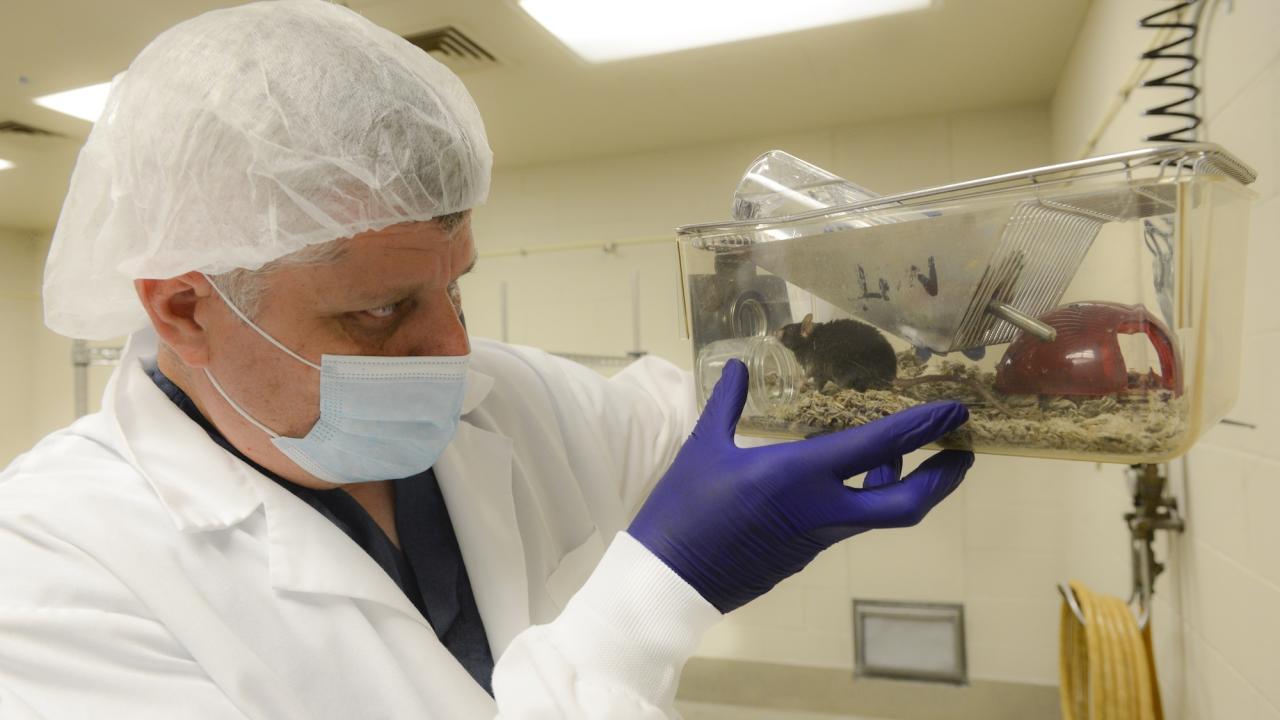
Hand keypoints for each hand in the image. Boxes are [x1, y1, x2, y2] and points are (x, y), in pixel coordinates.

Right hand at [628, 359, 973, 612]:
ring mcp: (818, 536)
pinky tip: (854, 477)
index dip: (923, 427)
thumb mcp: (703, 449)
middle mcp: (822, 509)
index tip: (955, 411)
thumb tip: (740, 367)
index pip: (879, 447)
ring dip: (902, 484)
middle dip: (941, 479)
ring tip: (907, 455)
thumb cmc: (683, 510)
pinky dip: (867, 495)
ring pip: (880, 511)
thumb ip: (727, 404)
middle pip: (906, 503)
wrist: (671, 582)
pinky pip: (851, 520)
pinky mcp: (806, 552)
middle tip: (962, 452)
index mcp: (799, 475)